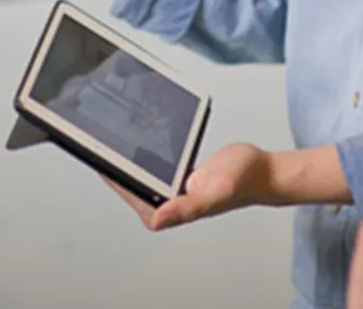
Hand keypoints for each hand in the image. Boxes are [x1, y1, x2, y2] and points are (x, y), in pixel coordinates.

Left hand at [103, 143, 273, 230]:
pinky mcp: (181, 178)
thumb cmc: (243, 181)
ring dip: (132, 164)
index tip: (102, 164)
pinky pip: (159, 169)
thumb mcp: (215, 190)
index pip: (136, 198)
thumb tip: (158, 219)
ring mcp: (176, 191)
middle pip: (137, 187)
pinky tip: (140, 145)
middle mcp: (172, 203)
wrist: (261, 168)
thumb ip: (188, 207)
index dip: (118, 183)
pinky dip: (149, 158)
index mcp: (175, 211)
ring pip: (146, 178)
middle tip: (101, 147)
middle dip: (119, 170)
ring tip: (113, 143)